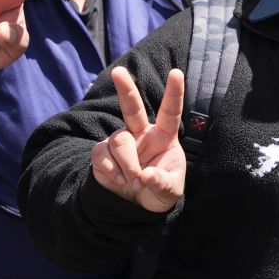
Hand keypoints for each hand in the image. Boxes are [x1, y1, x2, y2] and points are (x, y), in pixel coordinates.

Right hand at [91, 66, 186, 212]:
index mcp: (162, 137)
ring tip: (135, 182)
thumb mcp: (170, 192)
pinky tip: (120, 181)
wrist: (135, 207)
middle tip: (118, 72)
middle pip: (132, 107)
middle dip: (125, 89)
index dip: (174, 93)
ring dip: (128, 164)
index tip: (176, 72)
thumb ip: (162, 184)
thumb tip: (147, 176)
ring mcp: (120, 141)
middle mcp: (140, 134)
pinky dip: (111, 169)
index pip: (170, 112)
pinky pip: (102, 153)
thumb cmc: (158, 191)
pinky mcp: (103, 153)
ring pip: (119, 140)